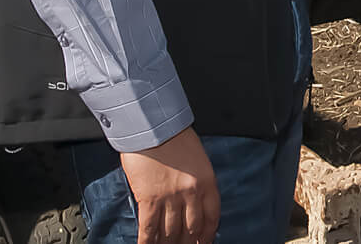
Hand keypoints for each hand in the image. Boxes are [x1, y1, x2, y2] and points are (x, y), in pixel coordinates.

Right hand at [119, 127, 219, 243]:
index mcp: (207, 180)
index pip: (212, 216)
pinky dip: (148, 243)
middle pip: (192, 228)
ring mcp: (170, 197)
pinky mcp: (149, 199)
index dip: (208, 234)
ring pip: (171, 232)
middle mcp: (191, 192)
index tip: (203, 242)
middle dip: (188, 242)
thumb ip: (199, 181)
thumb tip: (194, 204)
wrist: (152, 127)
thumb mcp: (198, 159)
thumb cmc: (174, 137)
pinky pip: (149, 229)